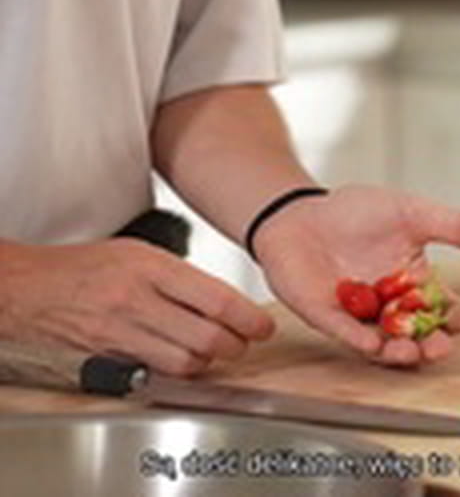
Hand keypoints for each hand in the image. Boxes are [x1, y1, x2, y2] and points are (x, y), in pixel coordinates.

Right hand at [0, 239, 274, 374]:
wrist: (30, 287)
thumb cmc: (87, 267)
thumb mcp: (140, 253)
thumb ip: (183, 276)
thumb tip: (227, 303)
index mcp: (151, 267)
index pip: (218, 300)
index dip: (249, 320)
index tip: (262, 327)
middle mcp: (137, 299)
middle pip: (209, 337)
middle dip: (235, 345)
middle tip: (242, 342)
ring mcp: (121, 332)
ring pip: (187, 362)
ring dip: (209, 362)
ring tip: (213, 350)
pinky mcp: (109, 357)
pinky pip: (158, 372)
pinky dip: (178, 370)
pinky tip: (181, 358)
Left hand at [254, 185, 459, 365]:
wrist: (303, 212)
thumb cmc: (359, 214)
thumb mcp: (416, 214)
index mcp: (416, 285)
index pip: (445, 308)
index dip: (459, 317)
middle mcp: (391, 308)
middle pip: (418, 336)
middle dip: (432, 345)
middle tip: (441, 347)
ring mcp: (359, 317)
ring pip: (385, 344)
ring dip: (399, 352)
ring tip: (409, 352)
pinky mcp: (326, 317)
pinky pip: (345, 333)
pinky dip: (358, 340)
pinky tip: (370, 343)